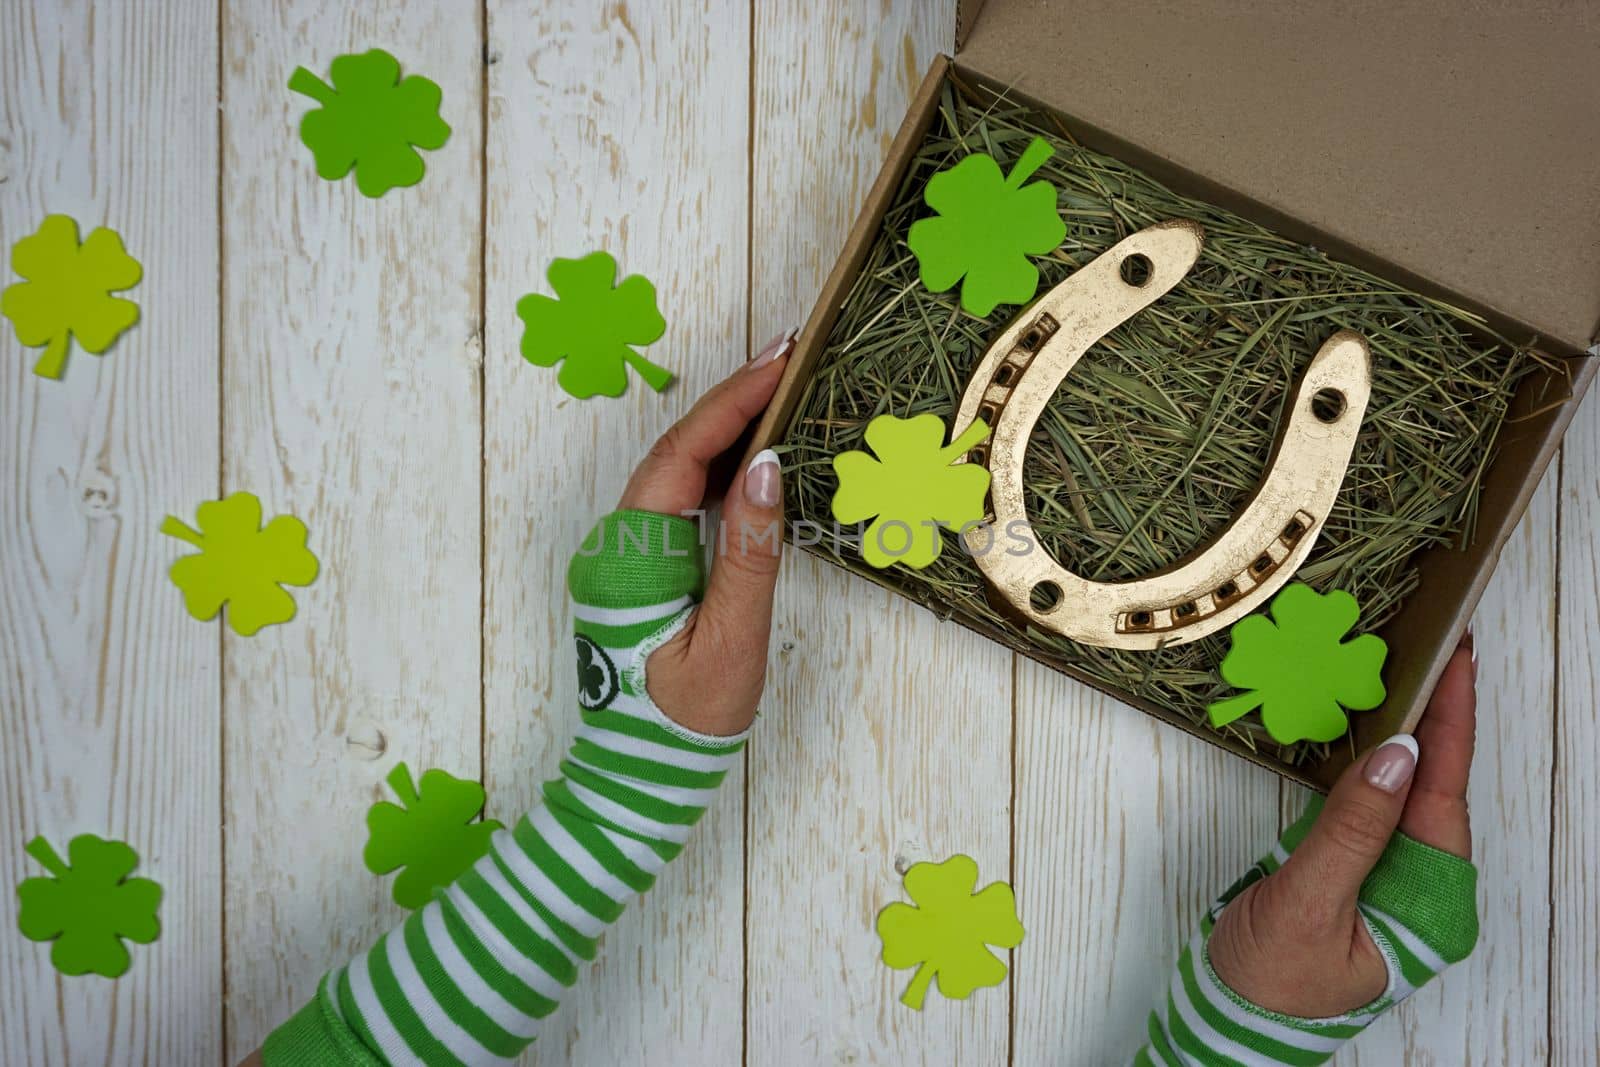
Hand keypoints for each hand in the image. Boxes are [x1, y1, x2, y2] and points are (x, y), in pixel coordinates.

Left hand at [617, 330, 794, 736]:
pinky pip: (685, 502)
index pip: (683, 455)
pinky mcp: (648, 569)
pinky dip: (724, 471)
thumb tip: (768, 466)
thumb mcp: (730, 640)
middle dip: (733, 398)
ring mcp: (630, 553)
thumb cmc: (683, 722)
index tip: (781, 358)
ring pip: (680, 472)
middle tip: (790, 352)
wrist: (640, 778)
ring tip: (783, 385)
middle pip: (677, 450)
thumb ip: (750, 552)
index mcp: (630, 553)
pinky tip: (760, 453)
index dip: (732, 401)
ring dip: (729, 428)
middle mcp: (619, 541)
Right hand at [1208, 633, 1477, 1015]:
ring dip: (1404, 733)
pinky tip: (1368, 728)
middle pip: (1435, 785)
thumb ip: (1352, 831)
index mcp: (1431, 905)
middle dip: (1435, 713)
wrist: (1230, 1021)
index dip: (1452, 722)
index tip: (1458, 660)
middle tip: (1432, 644)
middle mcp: (1424, 890)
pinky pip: (1373, 807)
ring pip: (1405, 791)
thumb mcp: (1308, 904)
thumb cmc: (1269, 980)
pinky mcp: (1360, 872)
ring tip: (1406, 671)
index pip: (1446, 794)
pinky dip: (1370, 763)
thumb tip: (1395, 756)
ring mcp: (1392, 880)